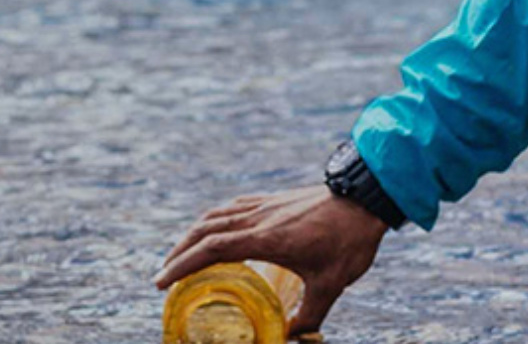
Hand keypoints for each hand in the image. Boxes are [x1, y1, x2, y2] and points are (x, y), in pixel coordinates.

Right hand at [152, 185, 388, 335]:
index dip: (182, 264)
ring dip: (193, 233)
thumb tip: (294, 338)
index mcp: (266, 237)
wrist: (367, 198)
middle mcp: (259, 217)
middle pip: (205, 230)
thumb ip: (311, 315)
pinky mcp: (275, 200)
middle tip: (163, 275)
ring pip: (217, 215)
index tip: (161, 281)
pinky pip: (233, 207)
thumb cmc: (349, 240)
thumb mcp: (331, 285)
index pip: (211, 248)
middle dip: (179, 252)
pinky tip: (215, 228)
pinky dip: (214, 219)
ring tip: (181, 254)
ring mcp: (266, 205)